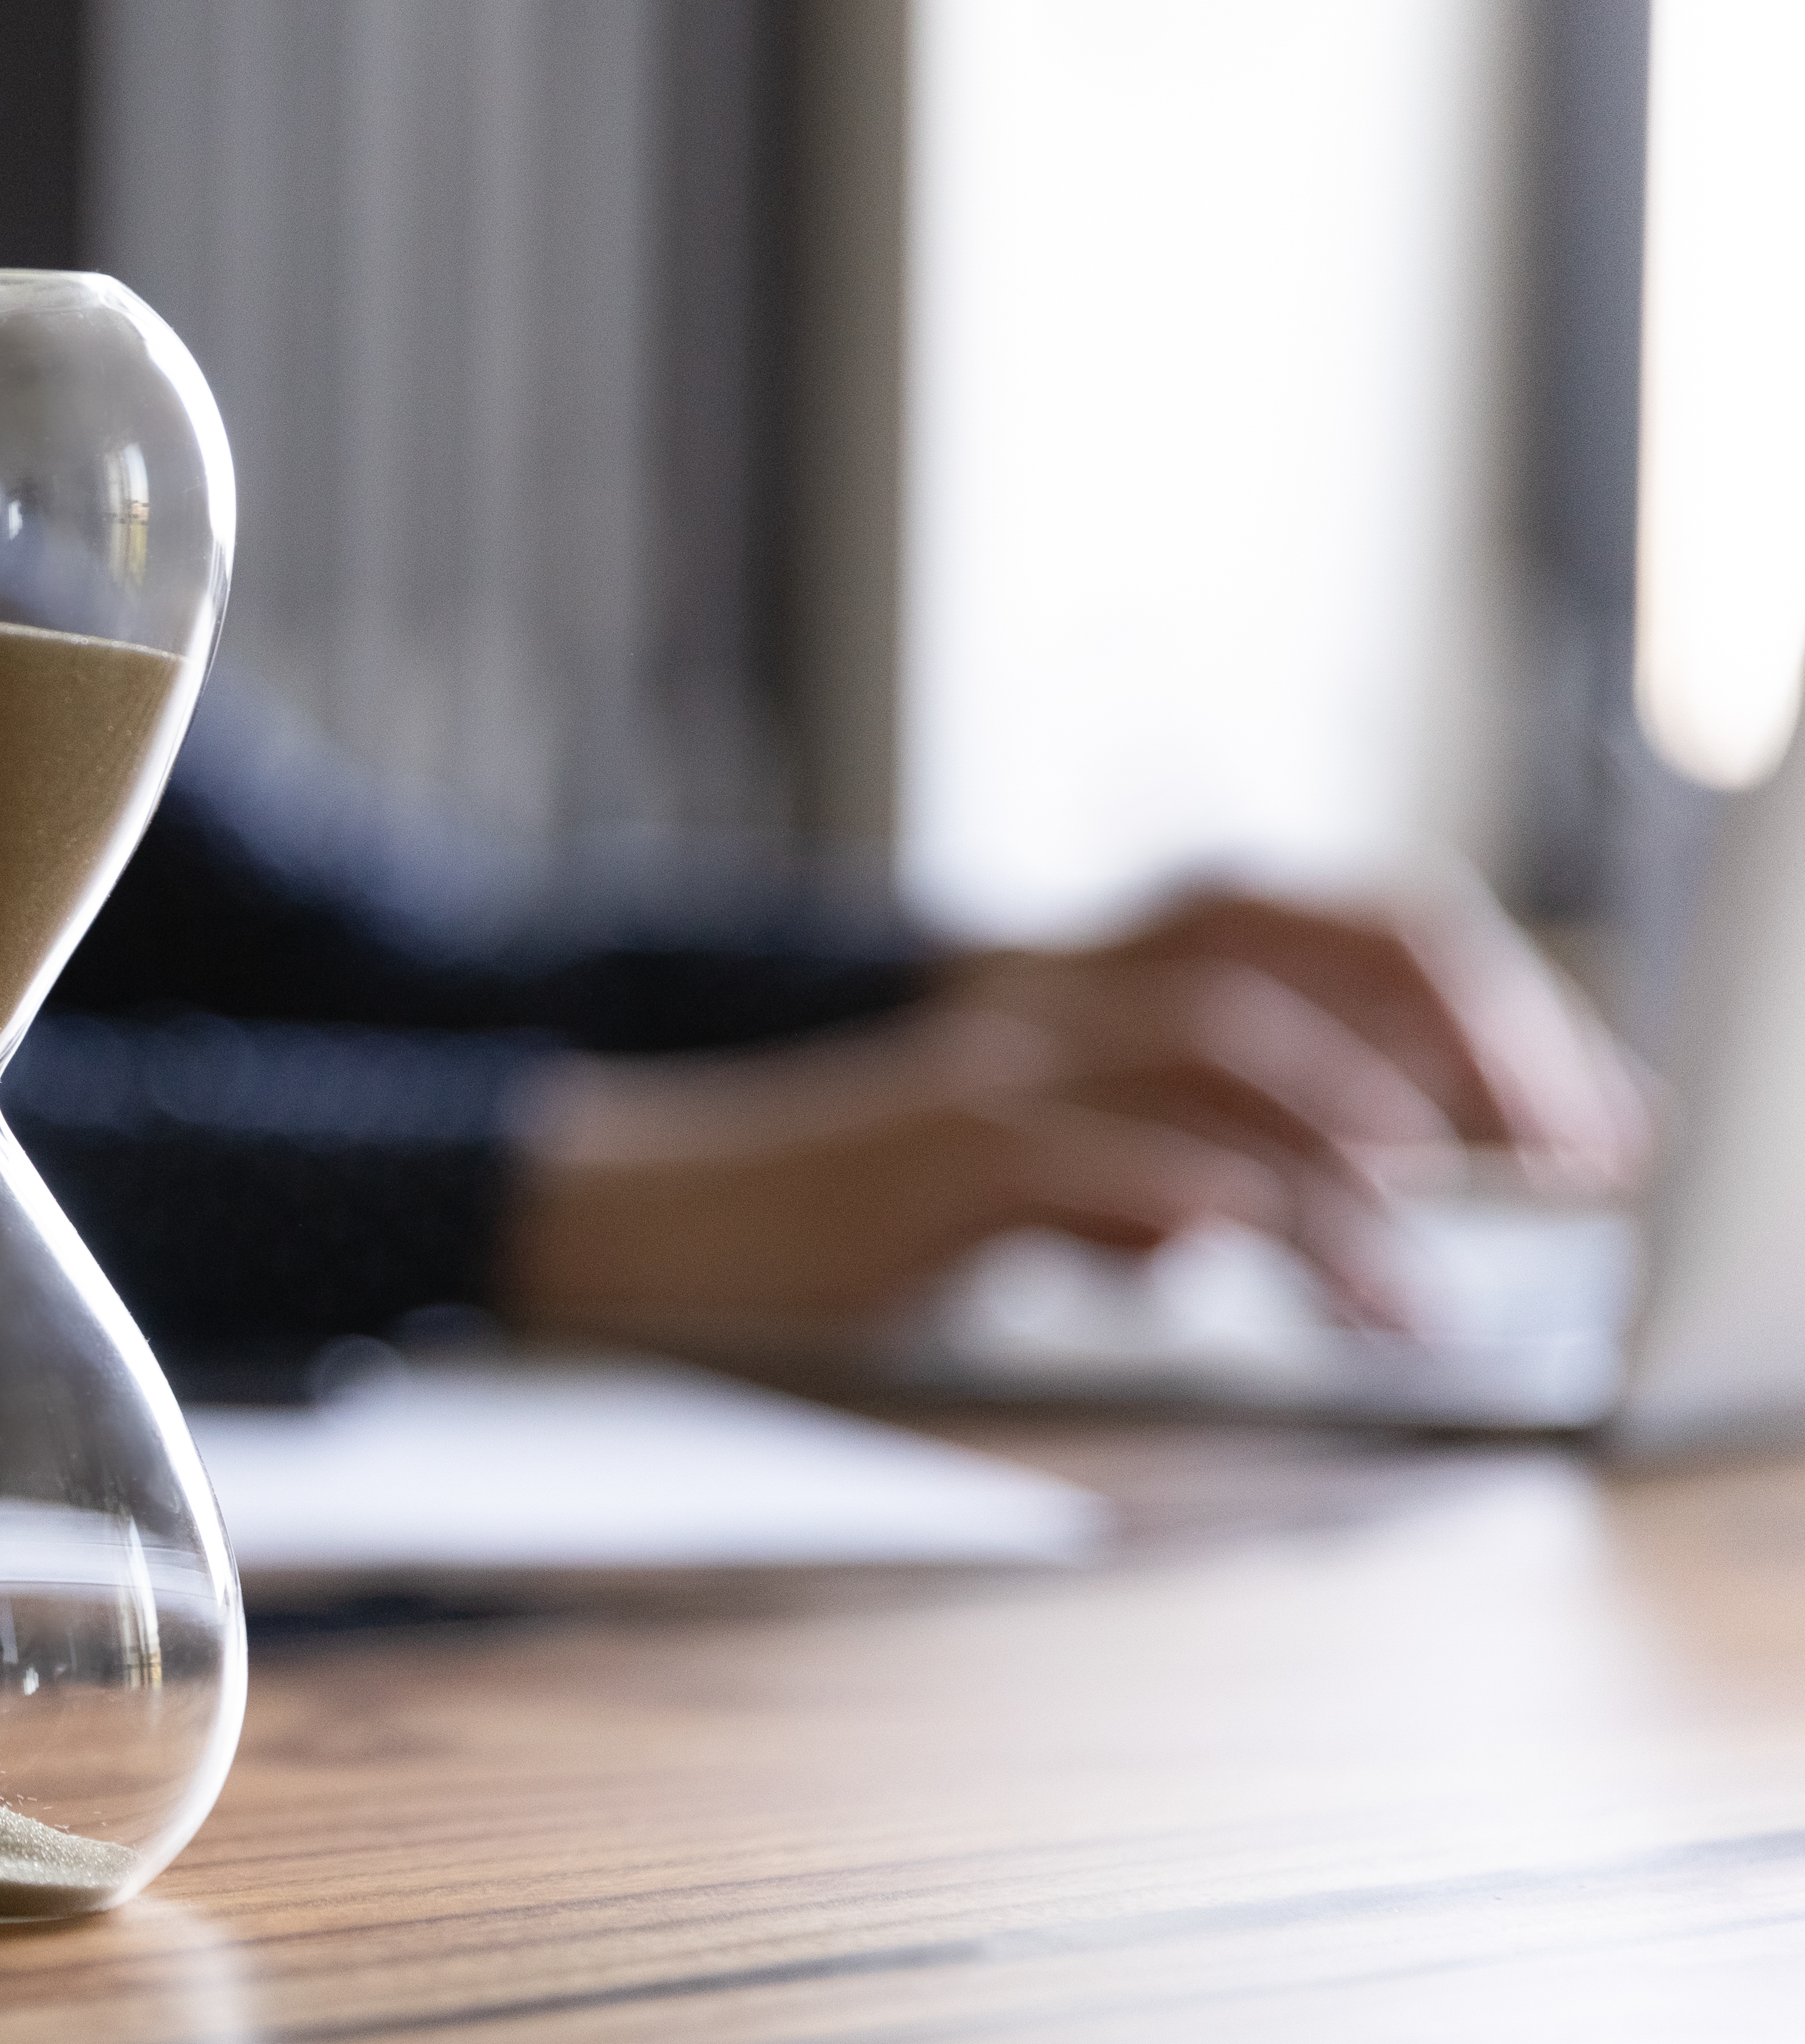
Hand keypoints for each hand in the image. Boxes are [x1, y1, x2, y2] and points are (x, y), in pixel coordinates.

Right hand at [510, 883, 1651, 1346]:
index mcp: (1081, 981)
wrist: (637, 1211)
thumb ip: (1145, 1162)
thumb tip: (1269, 1210)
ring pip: (1233, 1054)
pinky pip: (1112, 1159)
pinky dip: (1228, 1213)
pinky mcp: (939, 1155)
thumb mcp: (1017, 1172)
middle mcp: (1051, 994)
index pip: (1322, 922)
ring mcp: (994, 1065)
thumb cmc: (822, 1209)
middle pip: (1308, 939)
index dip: (1473, 1000)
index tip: (1575, 1117)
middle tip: (1571, 1157)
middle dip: (1471, 1038)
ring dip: (1368, 1161)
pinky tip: (1309, 1283)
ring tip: (1430, 1290)